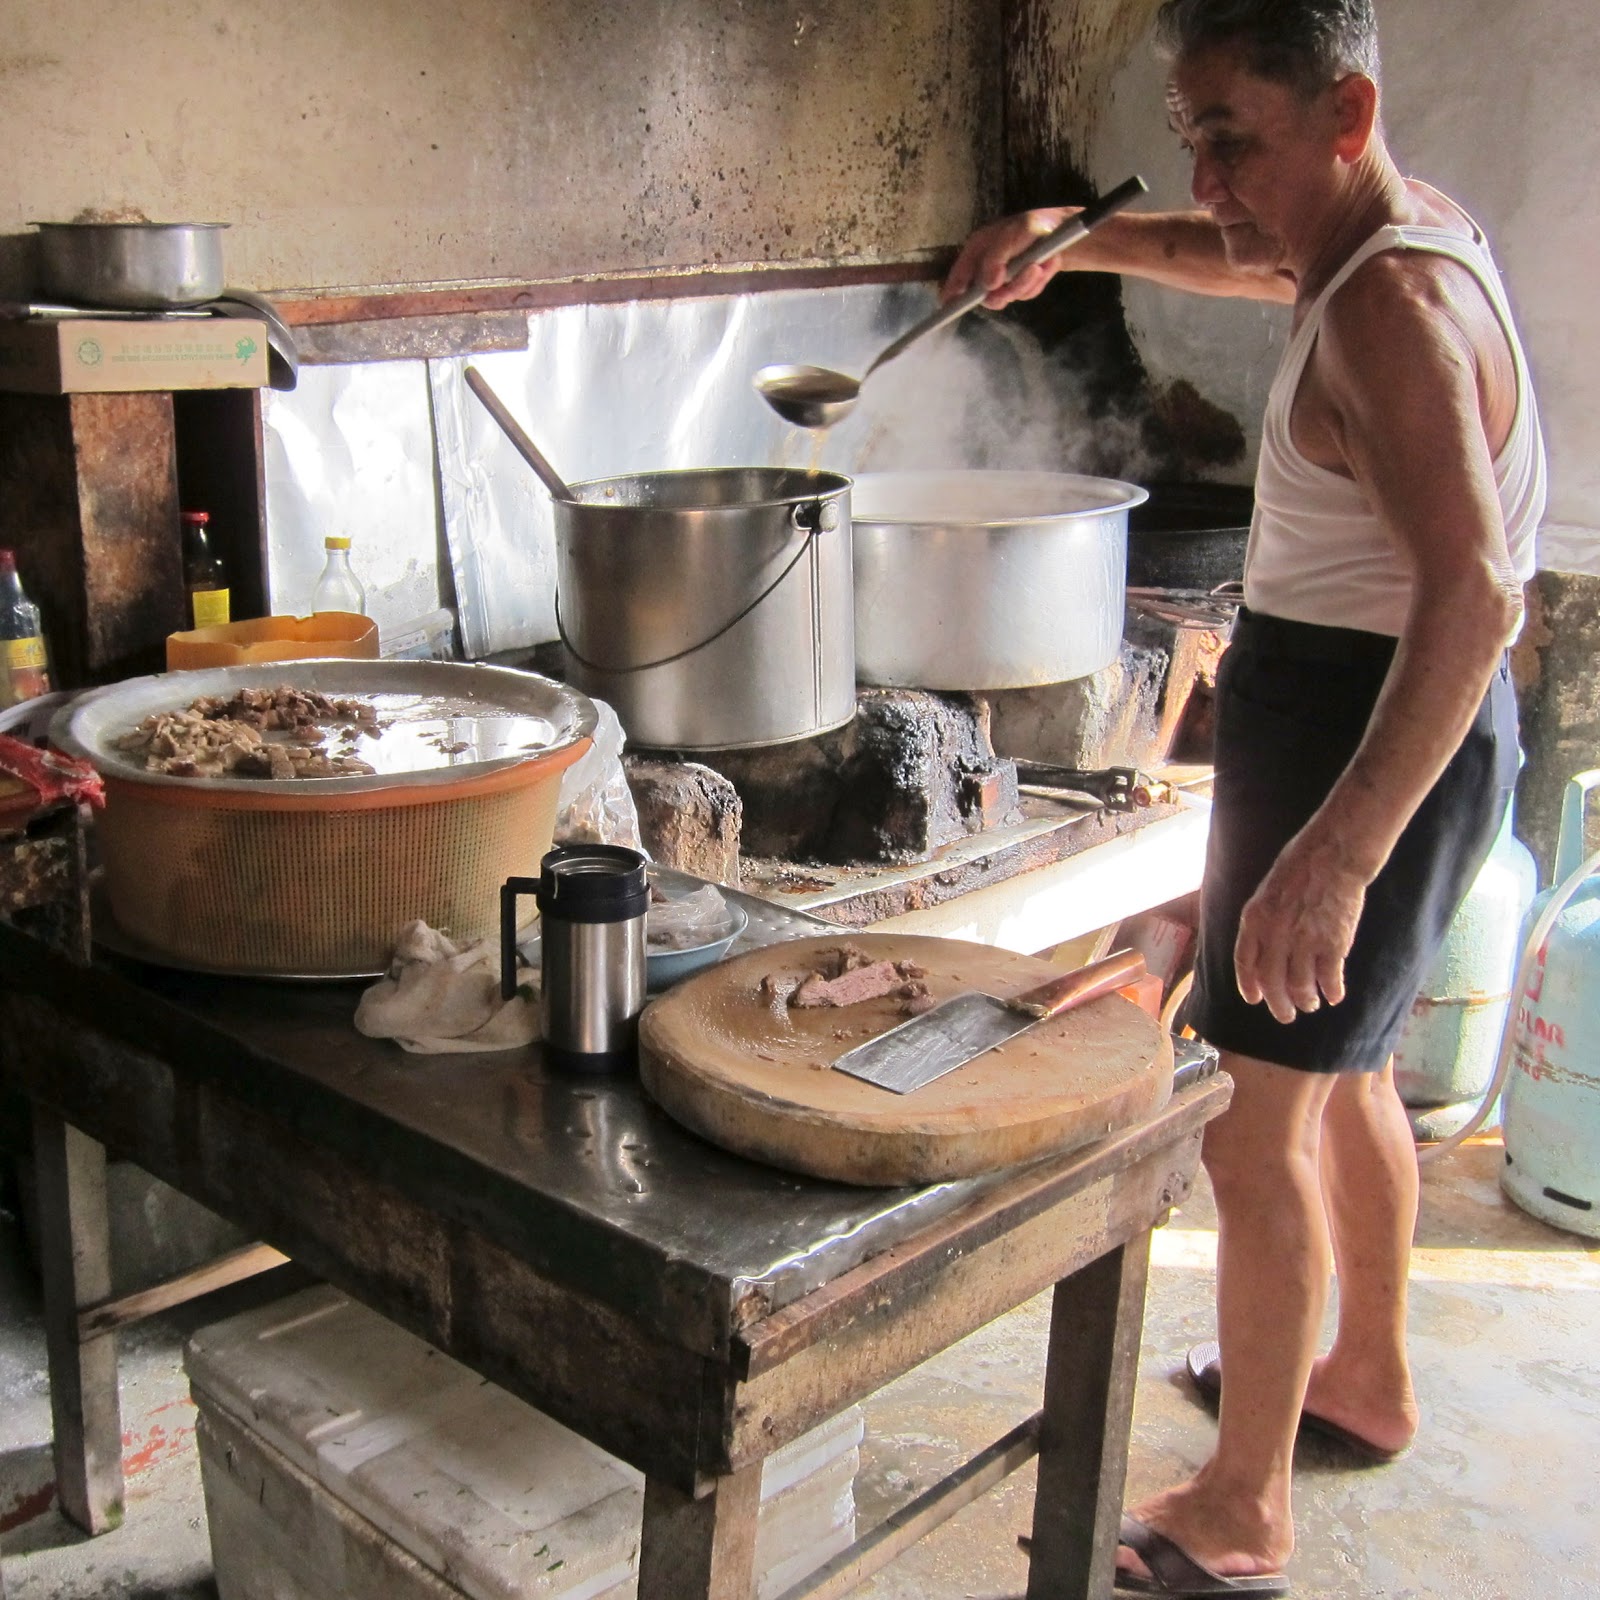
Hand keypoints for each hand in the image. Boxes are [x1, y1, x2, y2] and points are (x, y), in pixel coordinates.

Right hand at [941, 208, 1078, 309]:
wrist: (1061, 233)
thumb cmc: (1033, 226)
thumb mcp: (1013, 234)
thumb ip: (996, 258)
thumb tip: (988, 285)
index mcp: (977, 250)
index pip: (959, 275)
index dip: (952, 292)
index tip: (949, 306)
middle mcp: (986, 267)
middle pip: (983, 295)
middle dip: (1005, 290)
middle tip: (1021, 279)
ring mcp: (1003, 279)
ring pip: (1006, 297)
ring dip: (1025, 284)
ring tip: (1039, 266)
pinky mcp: (1018, 286)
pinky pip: (1024, 295)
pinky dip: (1036, 284)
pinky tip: (1044, 268)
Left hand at [1233, 834, 1369, 1024]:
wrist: (1333, 856)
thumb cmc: (1299, 869)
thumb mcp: (1266, 893)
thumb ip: (1262, 923)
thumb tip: (1262, 953)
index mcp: (1254, 919)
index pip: (1244, 962)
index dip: (1248, 985)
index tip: (1255, 999)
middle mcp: (1275, 934)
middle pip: (1272, 982)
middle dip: (1278, 1004)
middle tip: (1286, 1016)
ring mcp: (1304, 940)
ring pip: (1300, 986)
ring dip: (1306, 1000)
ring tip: (1310, 1005)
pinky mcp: (1332, 943)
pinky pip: (1330, 978)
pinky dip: (1332, 992)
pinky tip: (1334, 997)